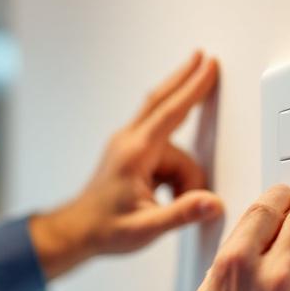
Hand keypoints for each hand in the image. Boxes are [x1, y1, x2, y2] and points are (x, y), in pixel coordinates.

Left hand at [29, 51, 224, 280]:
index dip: (192, 88)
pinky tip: (168, 193)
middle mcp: (129, 141)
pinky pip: (162, 148)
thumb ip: (181, 214)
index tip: (208, 67)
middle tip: (206, 59)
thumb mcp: (146, 228)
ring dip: (183, 170)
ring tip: (173, 201)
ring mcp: (127, 145)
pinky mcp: (129, 153)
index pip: (170, 112)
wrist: (77, 231)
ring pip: (171, 142)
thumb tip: (213, 203)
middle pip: (163, 102)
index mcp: (135, 153)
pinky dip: (174, 168)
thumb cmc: (105, 228)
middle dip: (186, 81)